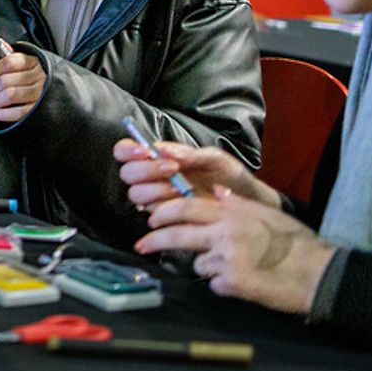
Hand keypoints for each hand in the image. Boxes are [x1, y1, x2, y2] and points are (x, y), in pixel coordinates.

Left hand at [0, 50, 45, 123]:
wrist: (70, 93)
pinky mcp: (40, 110)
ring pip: (10, 95)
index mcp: (35, 62)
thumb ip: (16, 56)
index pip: (9, 62)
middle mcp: (39, 77)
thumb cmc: (43, 78)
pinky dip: (3, 114)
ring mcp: (41, 94)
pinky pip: (18, 112)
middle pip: (6, 81)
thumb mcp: (32, 63)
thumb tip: (1, 44)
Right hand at [113, 137, 278, 209]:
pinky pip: (151, 215)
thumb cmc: (230, 178)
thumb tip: (166, 151)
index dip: (127, 150)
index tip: (144, 151)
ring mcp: (157, 199)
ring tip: (180, 189)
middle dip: (146, 170)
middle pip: (127, 174)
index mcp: (160, 157)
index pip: (126, 151)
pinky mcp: (164, 220)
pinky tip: (181, 204)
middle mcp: (153, 178)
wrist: (246, 206)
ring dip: (155, 190)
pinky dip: (163, 209)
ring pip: (136, 195)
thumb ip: (190, 154)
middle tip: (171, 170)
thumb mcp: (215, 158)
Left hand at [136, 186, 335, 314]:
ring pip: (199, 263)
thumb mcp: (267, 214)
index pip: (187, 207)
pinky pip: (215, 285)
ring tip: (236, 267)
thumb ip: (238, 205)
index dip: (165, 214)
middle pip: (179, 234)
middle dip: (155, 240)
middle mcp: (226, 233)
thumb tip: (218, 194)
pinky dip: (224, 285)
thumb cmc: (297, 243)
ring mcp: (228, 258)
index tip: (152, 221)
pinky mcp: (233, 283)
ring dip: (209, 267)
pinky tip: (245, 282)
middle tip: (142, 245)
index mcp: (233, 213)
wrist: (318, 273)